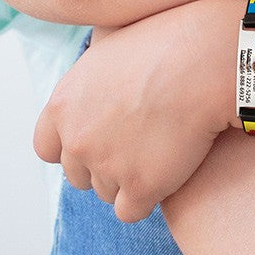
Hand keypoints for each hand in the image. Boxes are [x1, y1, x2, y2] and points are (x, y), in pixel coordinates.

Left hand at [33, 2, 231, 221]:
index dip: (74, 146)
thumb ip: (86, 78)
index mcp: (63, 105)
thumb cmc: (165, 43)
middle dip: (104, 165)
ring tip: (160, 150)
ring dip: (129, 180)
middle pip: (79, 175)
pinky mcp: (141, 186)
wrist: (206, 61)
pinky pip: (131, 211)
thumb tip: (87, 80)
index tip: (100, 139)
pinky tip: (168, 172)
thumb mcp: (107, 46)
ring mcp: (107, 166)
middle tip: (139, 143)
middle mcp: (77, 139)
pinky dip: (148, 198)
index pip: (48, 149)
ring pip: (107, 192)